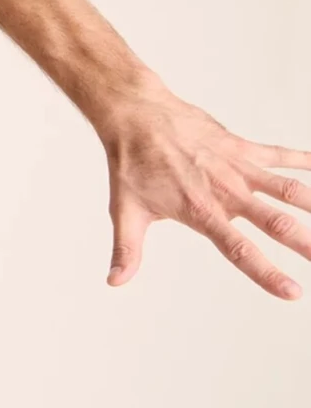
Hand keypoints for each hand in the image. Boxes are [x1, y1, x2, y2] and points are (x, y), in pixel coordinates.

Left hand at [100, 87, 310, 297]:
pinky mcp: (243, 147)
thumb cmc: (131, 165)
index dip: (268, 273)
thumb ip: (127, 251)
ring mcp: (239, 168)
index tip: (292, 292)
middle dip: (308, 244)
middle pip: (277, 223)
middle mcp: (227, 192)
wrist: (138, 116)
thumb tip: (115, 281)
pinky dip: (305, 161)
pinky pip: (282, 154)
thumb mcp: (126, 213)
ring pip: (288, 190)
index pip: (241, 251)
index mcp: (202, 213)